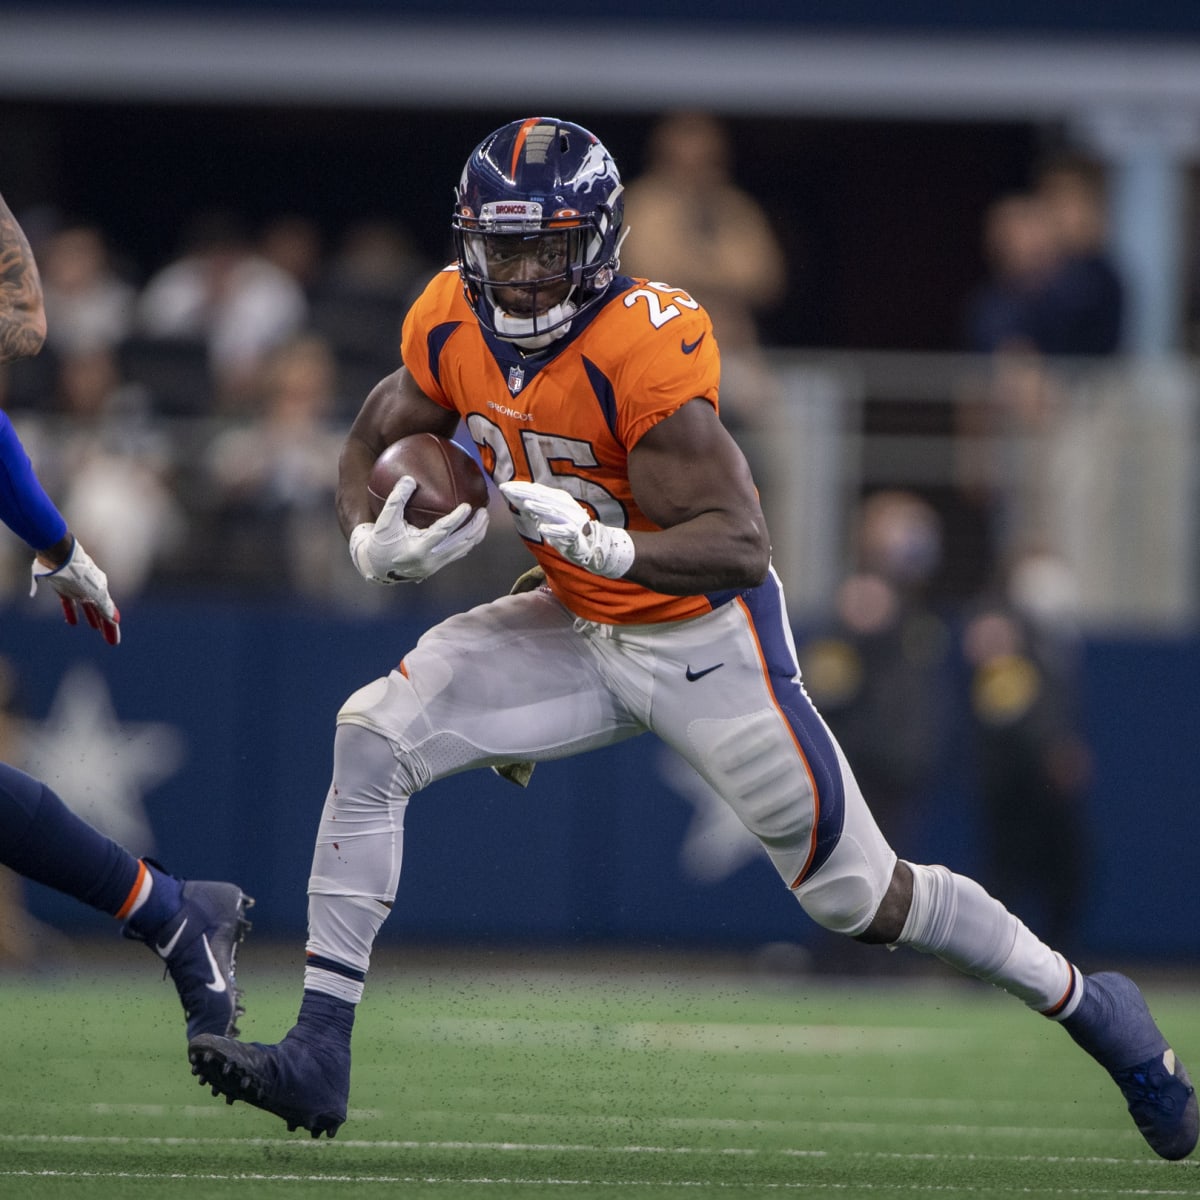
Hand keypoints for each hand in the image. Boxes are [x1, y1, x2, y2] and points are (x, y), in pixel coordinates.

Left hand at [30, 537, 120, 644]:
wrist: (59, 556)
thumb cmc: (79, 573)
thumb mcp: (95, 591)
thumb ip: (104, 606)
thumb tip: (116, 619)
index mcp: (101, 590)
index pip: (108, 613)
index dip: (111, 628)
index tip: (114, 642)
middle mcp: (91, 589)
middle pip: (100, 611)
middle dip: (104, 625)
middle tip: (109, 640)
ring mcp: (77, 588)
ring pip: (86, 607)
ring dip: (90, 617)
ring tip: (93, 628)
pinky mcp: (63, 587)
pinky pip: (69, 603)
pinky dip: (71, 612)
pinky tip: (71, 622)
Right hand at [349, 475, 488, 583]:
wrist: (377, 566)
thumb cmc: (381, 540)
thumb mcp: (385, 520)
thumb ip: (397, 499)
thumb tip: (410, 479)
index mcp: (418, 549)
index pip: (442, 532)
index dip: (456, 519)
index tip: (467, 506)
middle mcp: (430, 560)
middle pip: (460, 543)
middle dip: (475, 527)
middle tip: (484, 511)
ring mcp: (436, 565)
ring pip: (463, 550)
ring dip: (476, 534)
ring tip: (484, 518)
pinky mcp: (438, 566)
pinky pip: (459, 553)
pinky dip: (468, 540)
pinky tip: (474, 529)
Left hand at [499, 481, 633, 578]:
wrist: (589, 546)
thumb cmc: (566, 530)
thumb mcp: (548, 517)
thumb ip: (535, 507)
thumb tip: (517, 496)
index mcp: (559, 500)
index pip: (538, 491)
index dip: (521, 488)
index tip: (503, 486)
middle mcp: (566, 506)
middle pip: (544, 498)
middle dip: (525, 493)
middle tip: (508, 490)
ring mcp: (572, 520)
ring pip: (555, 512)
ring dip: (541, 508)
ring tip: (526, 504)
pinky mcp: (576, 534)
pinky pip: (565, 531)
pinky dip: (554, 530)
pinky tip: (542, 529)